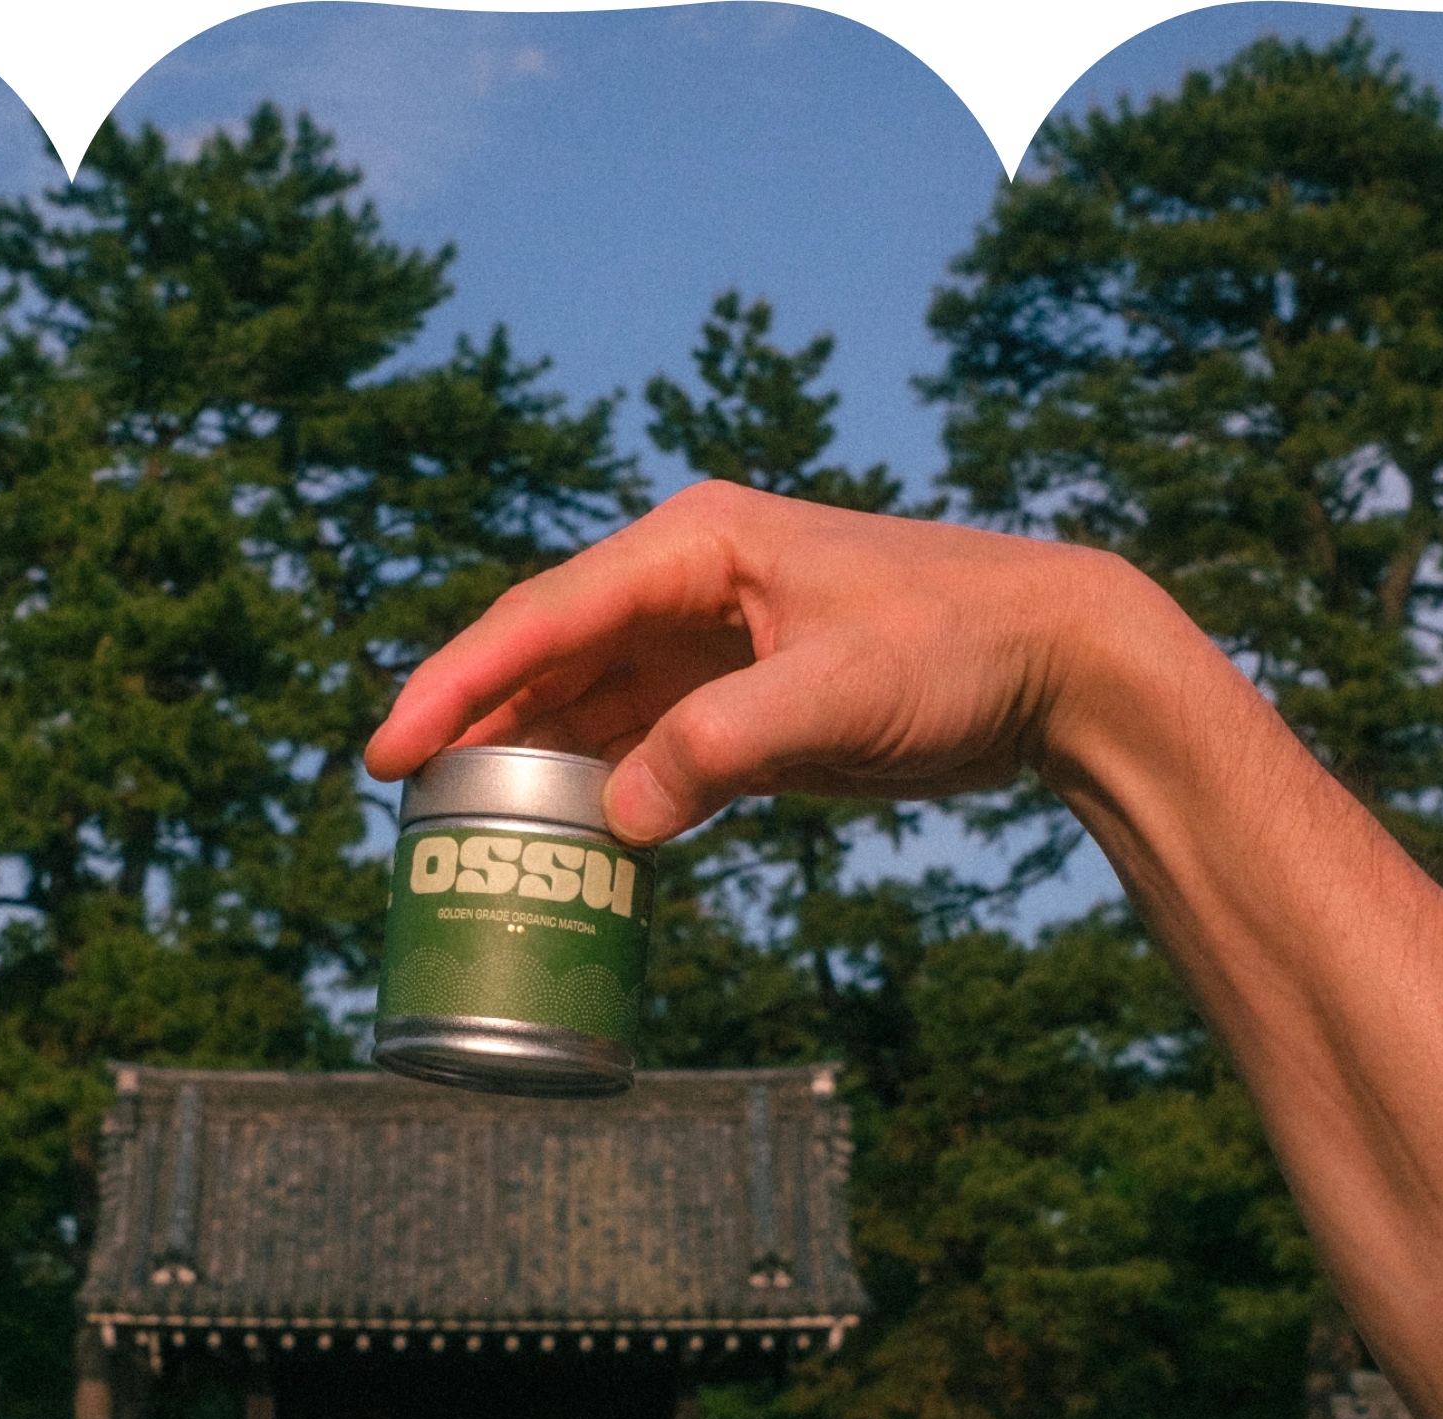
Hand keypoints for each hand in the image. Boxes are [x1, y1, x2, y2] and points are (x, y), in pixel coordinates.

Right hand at [363, 480, 1156, 844]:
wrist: (1056, 662)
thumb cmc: (957, 648)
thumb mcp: (837, 694)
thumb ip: (718, 749)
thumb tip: (613, 818)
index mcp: (694, 545)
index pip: (543, 618)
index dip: (455, 686)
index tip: (386, 754)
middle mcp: (687, 585)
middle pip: (546, 661)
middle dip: (472, 732)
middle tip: (399, 809)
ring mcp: (711, 645)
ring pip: (586, 707)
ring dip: (529, 768)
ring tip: (460, 838)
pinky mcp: (741, 703)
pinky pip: (639, 747)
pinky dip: (598, 794)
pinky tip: (562, 848)